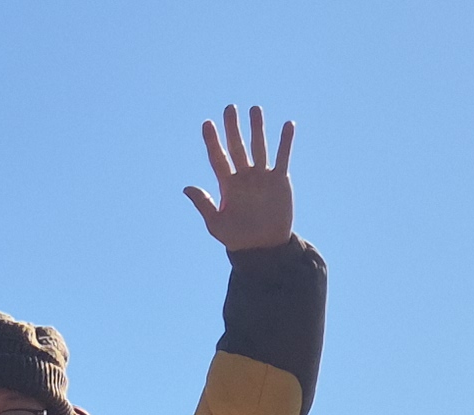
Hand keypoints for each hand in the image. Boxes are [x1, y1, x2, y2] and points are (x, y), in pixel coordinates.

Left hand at [183, 104, 295, 251]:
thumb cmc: (237, 238)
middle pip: (237, 147)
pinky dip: (285, 142)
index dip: (212, 141)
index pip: (218, 158)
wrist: (263, 248)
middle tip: (229, 108)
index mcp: (227, 185)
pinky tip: (287, 125)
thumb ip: (203, 204)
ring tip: (255, 109)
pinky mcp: (280, 180)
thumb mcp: (216, 224)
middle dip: (233, 128)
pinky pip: (283, 157)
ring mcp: (262, 176)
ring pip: (259, 147)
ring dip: (257, 128)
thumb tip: (186, 187)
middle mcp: (244, 176)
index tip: (207, 124)